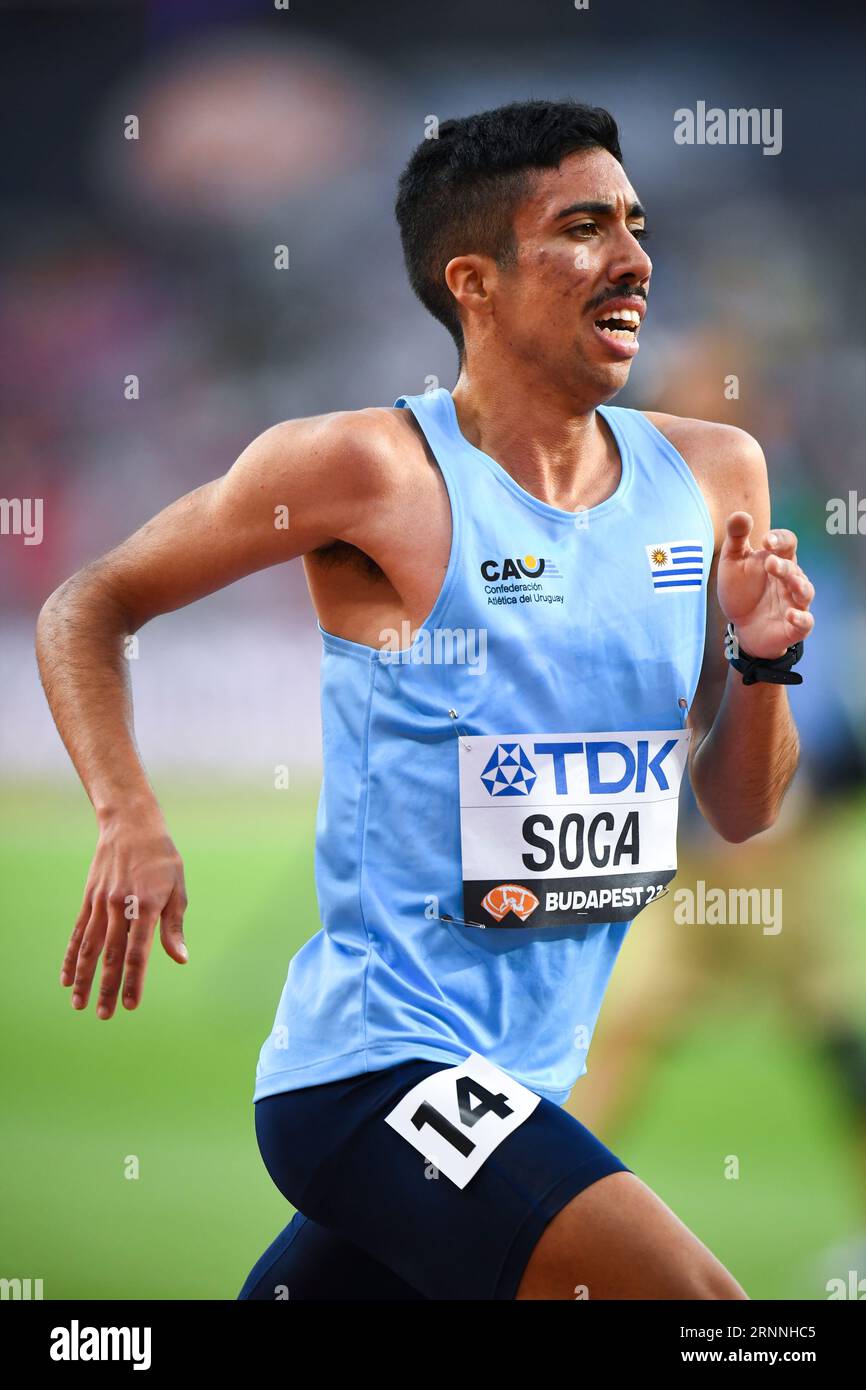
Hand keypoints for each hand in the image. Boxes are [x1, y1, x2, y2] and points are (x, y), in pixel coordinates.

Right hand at [61, 811, 187, 1018]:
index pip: (139, 952)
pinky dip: (71, 956)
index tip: (131, 1004)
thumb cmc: (162, 860)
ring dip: (84, 978)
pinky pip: (78, 933)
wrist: (131, 827)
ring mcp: (101, 904)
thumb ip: (174, 927)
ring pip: (90, 948)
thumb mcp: (177, 888)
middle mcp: (120, 907)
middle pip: (112, 955)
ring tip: (79, 1004)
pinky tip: (66, 977)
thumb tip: (179, 958)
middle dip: (107, 988)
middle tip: (104, 1015)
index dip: (134, 981)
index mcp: (147, 906)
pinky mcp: (89, 900)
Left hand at [717, 512, 814, 659]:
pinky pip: (805, 622)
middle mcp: (790, 580)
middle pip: (795, 568)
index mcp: (778, 560)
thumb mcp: (732, 562)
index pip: (788, 543)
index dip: (780, 539)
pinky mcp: (794, 627)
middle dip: (784, 565)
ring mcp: (794, 603)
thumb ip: (736, 538)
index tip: (765, 541)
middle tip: (770, 563)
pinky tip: (790, 614)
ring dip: (798, 585)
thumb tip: (741, 514)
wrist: (740, 627)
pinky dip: (800, 618)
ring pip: (805, 591)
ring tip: (787, 581)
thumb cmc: (740, 591)